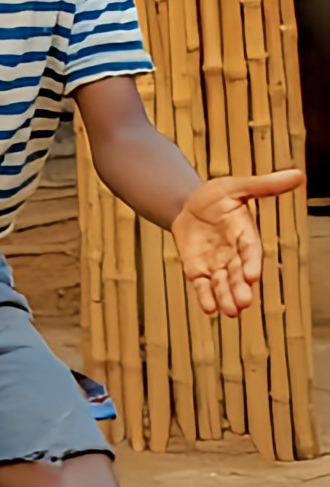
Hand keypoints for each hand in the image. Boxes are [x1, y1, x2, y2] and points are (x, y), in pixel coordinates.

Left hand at [172, 169, 304, 316]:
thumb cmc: (217, 195)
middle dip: (240, 288)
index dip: (251, 263)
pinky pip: (203, 286)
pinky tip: (209, 308)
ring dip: (225, 297)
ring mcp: (216, 264)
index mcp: (246, 235)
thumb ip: (264, 186)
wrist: (188, 204)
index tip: (253, 276)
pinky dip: (205, 297)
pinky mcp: (198, 270)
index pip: (251, 252)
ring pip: (222, 284)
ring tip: (229, 312)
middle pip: (238, 273)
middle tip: (242, 303)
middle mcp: (234, 254)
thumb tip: (299, 175)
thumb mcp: (237, 187)